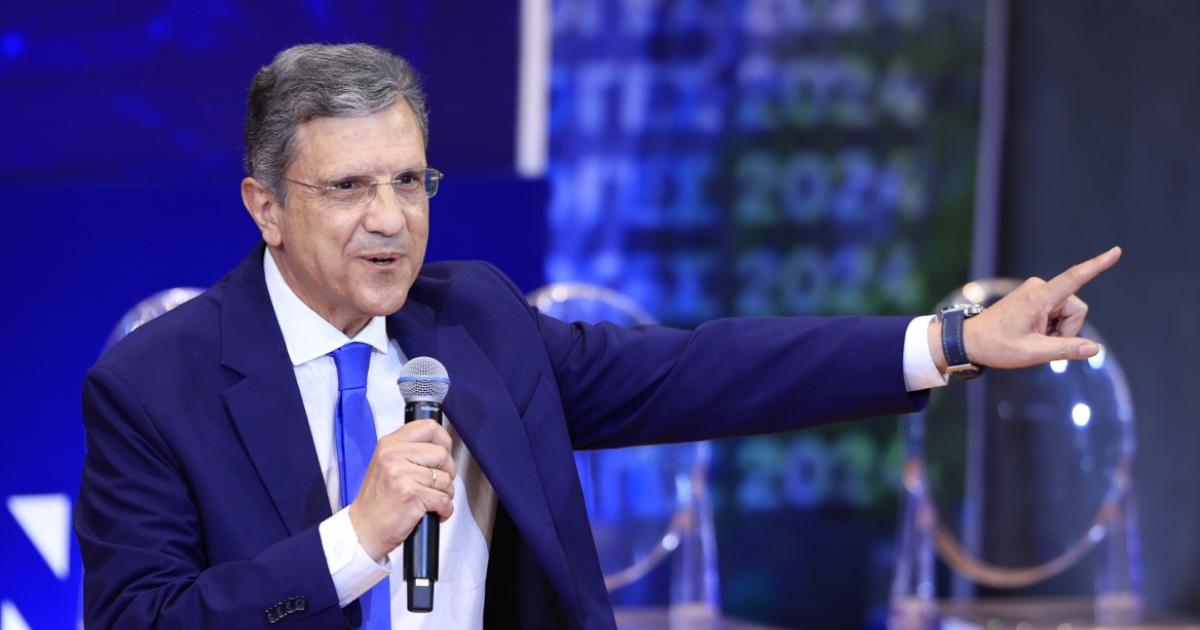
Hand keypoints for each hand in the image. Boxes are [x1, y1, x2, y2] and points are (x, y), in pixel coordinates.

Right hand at [347, 419, 455, 561]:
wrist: (362, 530)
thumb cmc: (377, 502)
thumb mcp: (386, 465)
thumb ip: (408, 451)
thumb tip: (440, 446)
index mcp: (389, 444)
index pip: (428, 427)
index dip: (444, 441)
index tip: (443, 454)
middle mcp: (393, 455)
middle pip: (442, 454)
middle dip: (448, 473)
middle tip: (438, 485)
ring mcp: (401, 475)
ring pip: (446, 479)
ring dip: (446, 494)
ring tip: (431, 501)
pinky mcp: (411, 495)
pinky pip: (444, 499)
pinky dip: (444, 510)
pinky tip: (433, 512)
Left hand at [928, 246, 1121, 370]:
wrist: (970, 340)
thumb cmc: (997, 346)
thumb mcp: (1032, 352)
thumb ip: (1065, 349)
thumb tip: (1094, 348)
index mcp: (1039, 297)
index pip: (1074, 277)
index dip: (1097, 265)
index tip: (1116, 251)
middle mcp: (1039, 289)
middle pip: (1076, 310)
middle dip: (1067, 330)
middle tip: (1041, 343)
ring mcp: (1036, 292)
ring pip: (1068, 314)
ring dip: (1057, 331)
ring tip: (1033, 339)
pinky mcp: (1034, 298)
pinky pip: (1056, 314)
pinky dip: (1050, 328)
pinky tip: (1031, 334)